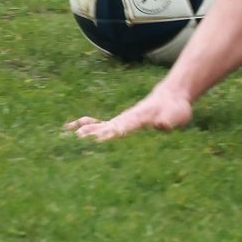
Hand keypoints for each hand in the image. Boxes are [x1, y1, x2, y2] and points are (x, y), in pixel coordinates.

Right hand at [65, 85, 192, 141]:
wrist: (172, 97)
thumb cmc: (175, 110)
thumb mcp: (176, 116)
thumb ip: (168, 121)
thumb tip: (161, 125)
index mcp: (137, 120)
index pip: (121, 129)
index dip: (110, 135)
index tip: (97, 141)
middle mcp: (125, 120)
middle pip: (104, 129)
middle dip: (90, 136)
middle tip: (73, 143)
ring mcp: (121, 121)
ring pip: (98, 126)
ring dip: (83, 132)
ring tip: (65, 138)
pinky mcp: (121, 124)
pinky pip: (101, 125)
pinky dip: (88, 126)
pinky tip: (73, 130)